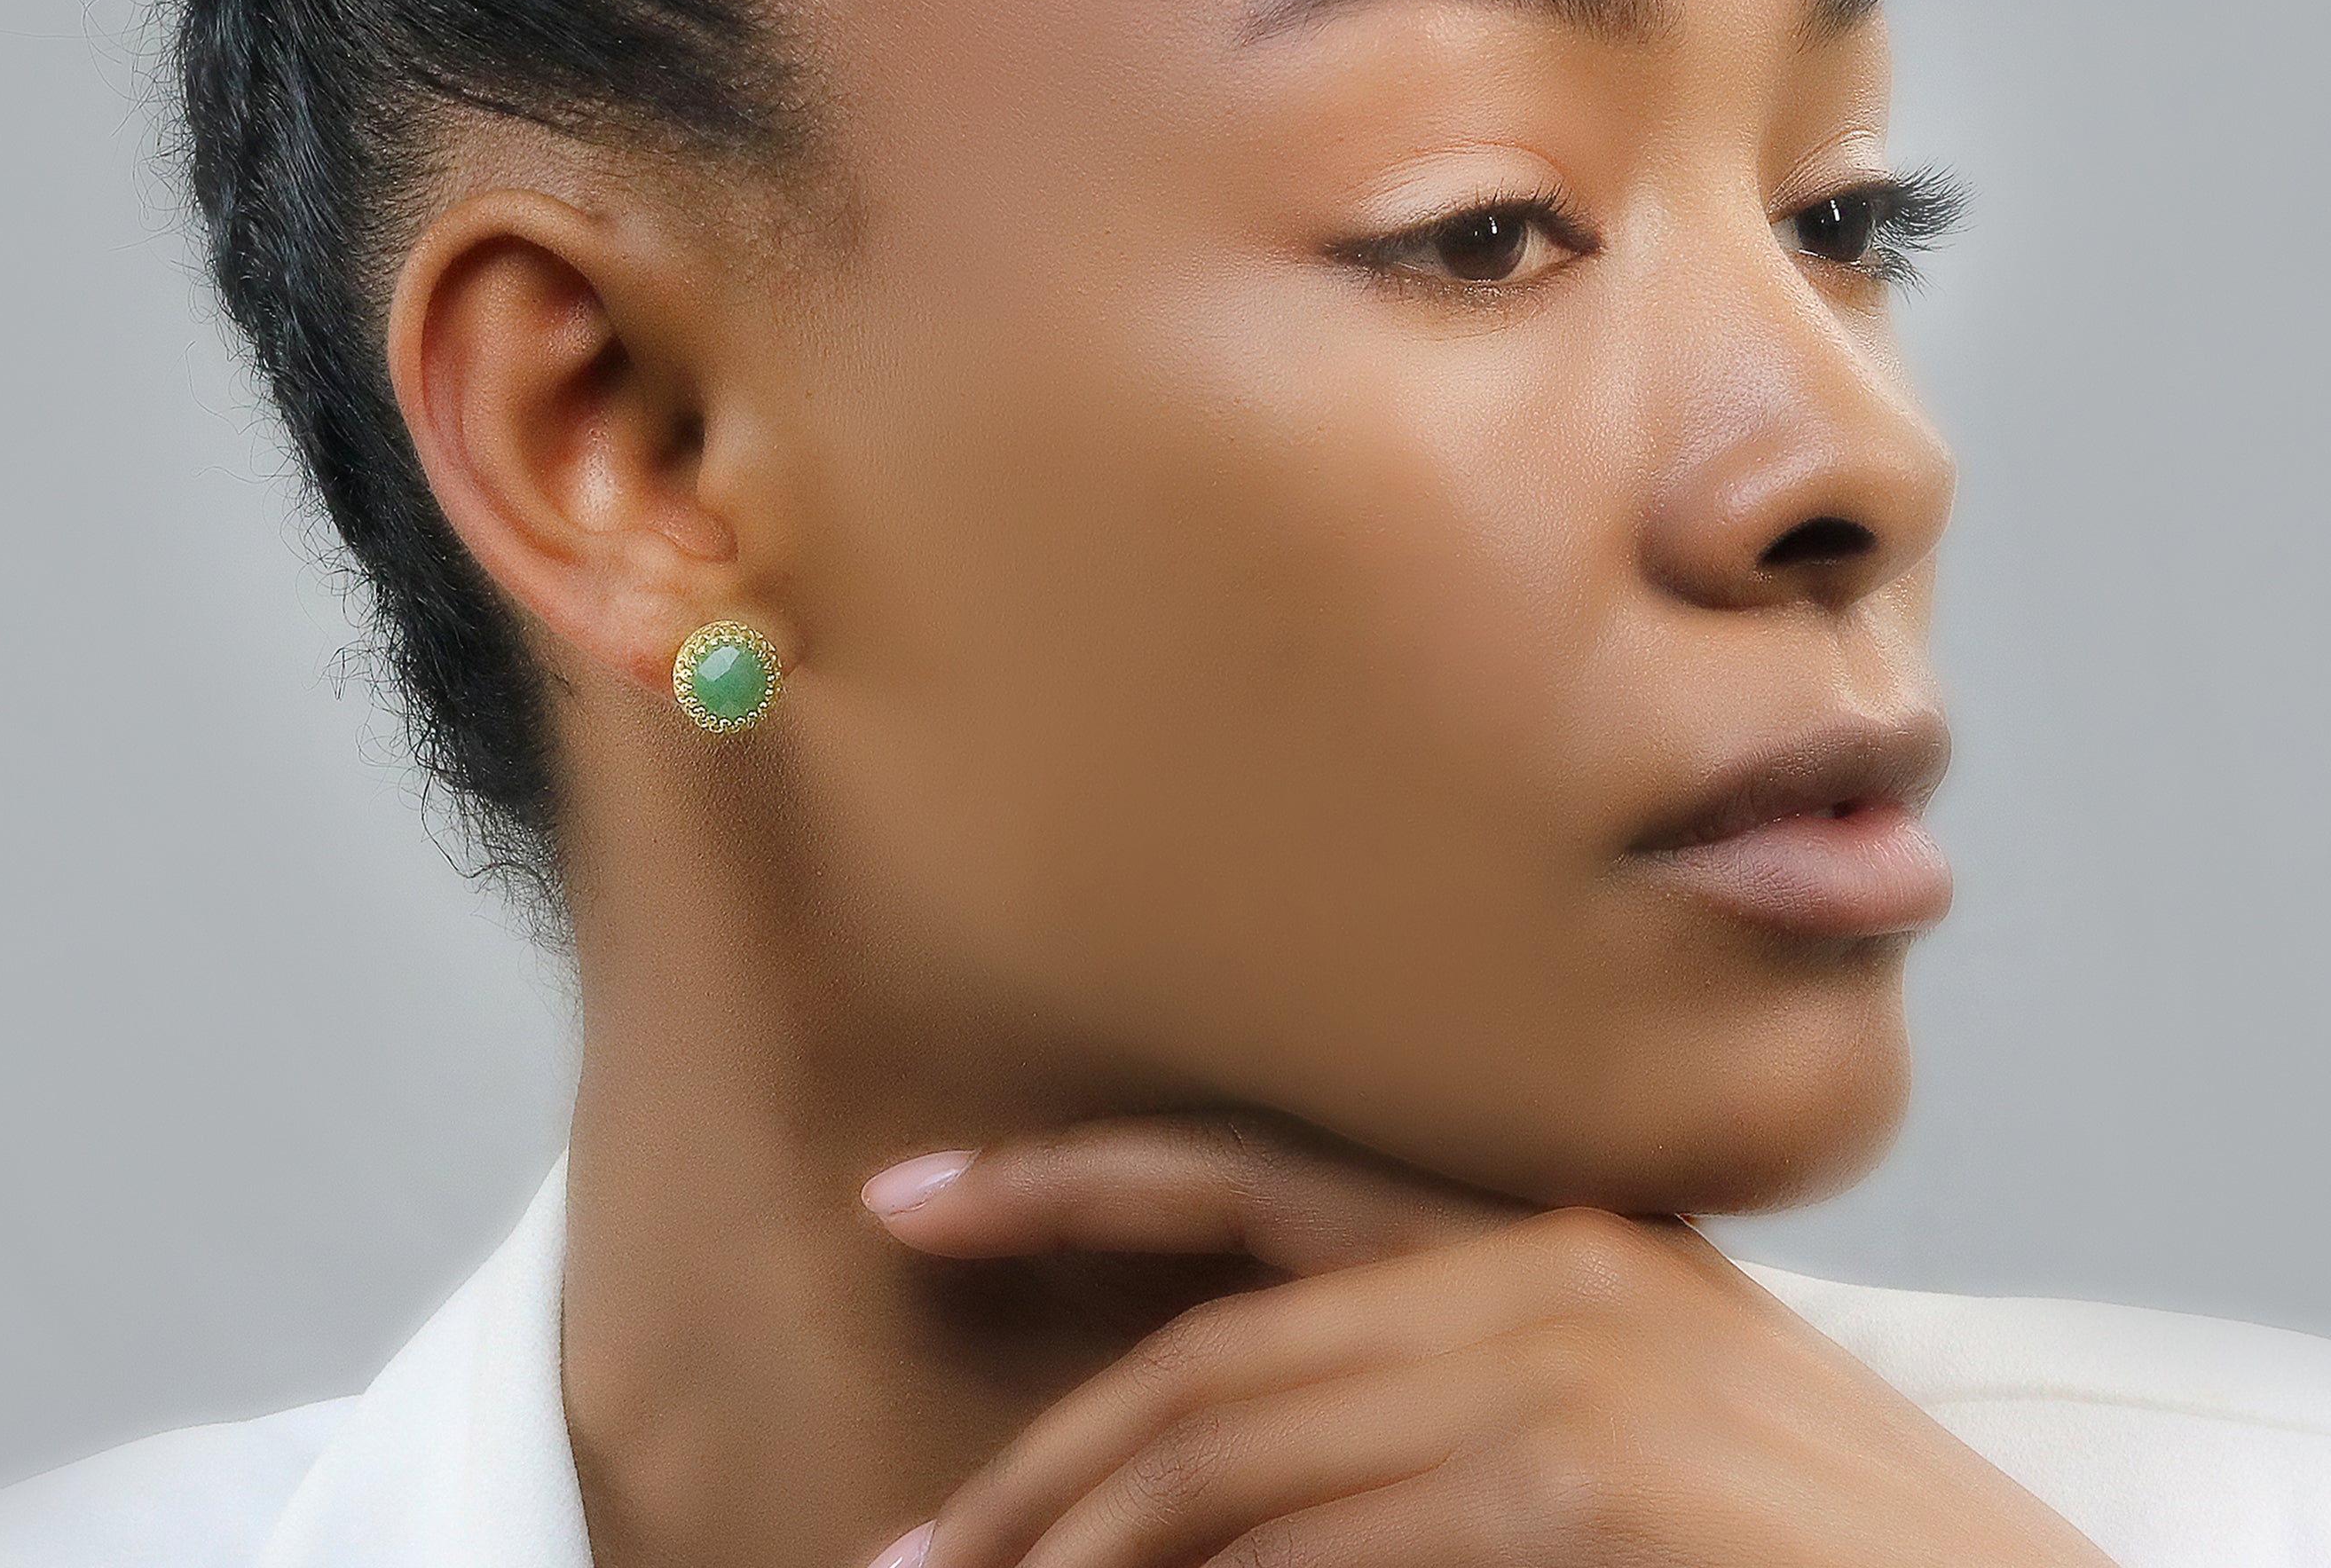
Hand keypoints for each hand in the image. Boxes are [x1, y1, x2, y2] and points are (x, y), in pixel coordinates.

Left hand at [857, 1113, 2114, 1567]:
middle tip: (911, 1554)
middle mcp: (1546, 1266)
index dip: (1064, 1181)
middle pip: (1209, 1361)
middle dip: (1037, 1471)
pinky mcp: (1583, 1483)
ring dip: (1085, 1554)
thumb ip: (1429, 1410)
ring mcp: (1568, 1370)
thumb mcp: (1620, 1424)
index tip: (902, 1194)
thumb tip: (1203, 1493)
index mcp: (1549, 1228)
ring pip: (1232, 1458)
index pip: (1250, 1181)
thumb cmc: (1810, 1544)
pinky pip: (1317, 1548)